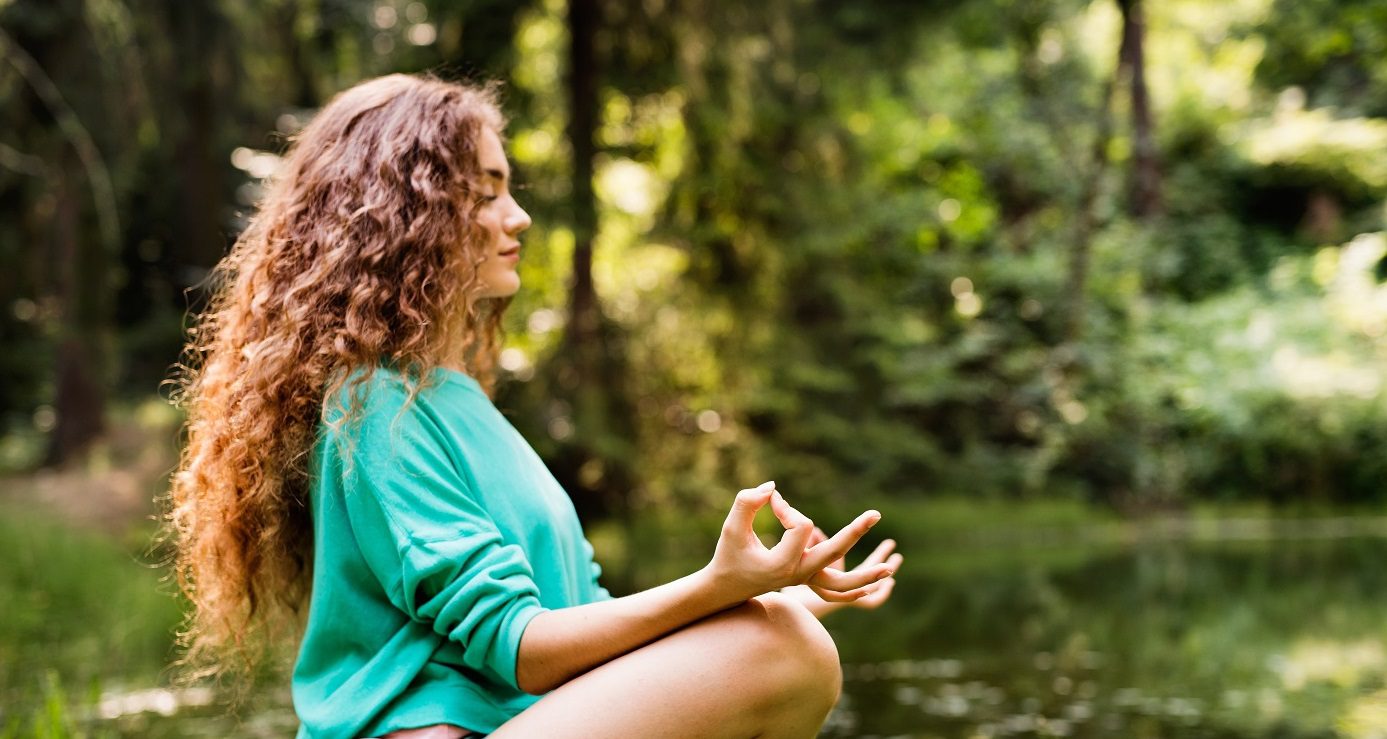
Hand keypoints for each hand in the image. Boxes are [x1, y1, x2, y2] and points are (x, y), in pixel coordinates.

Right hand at [704, 482, 890, 605]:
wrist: (726, 588)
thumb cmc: (728, 555)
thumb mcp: (731, 527)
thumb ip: (747, 502)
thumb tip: (773, 488)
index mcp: (781, 565)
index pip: (800, 527)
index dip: (788, 509)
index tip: (773, 500)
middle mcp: (797, 575)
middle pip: (833, 554)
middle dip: (855, 532)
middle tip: (875, 514)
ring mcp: (805, 581)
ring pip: (842, 584)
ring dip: (866, 575)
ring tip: (891, 567)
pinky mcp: (808, 581)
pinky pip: (837, 591)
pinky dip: (854, 588)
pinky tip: (874, 584)